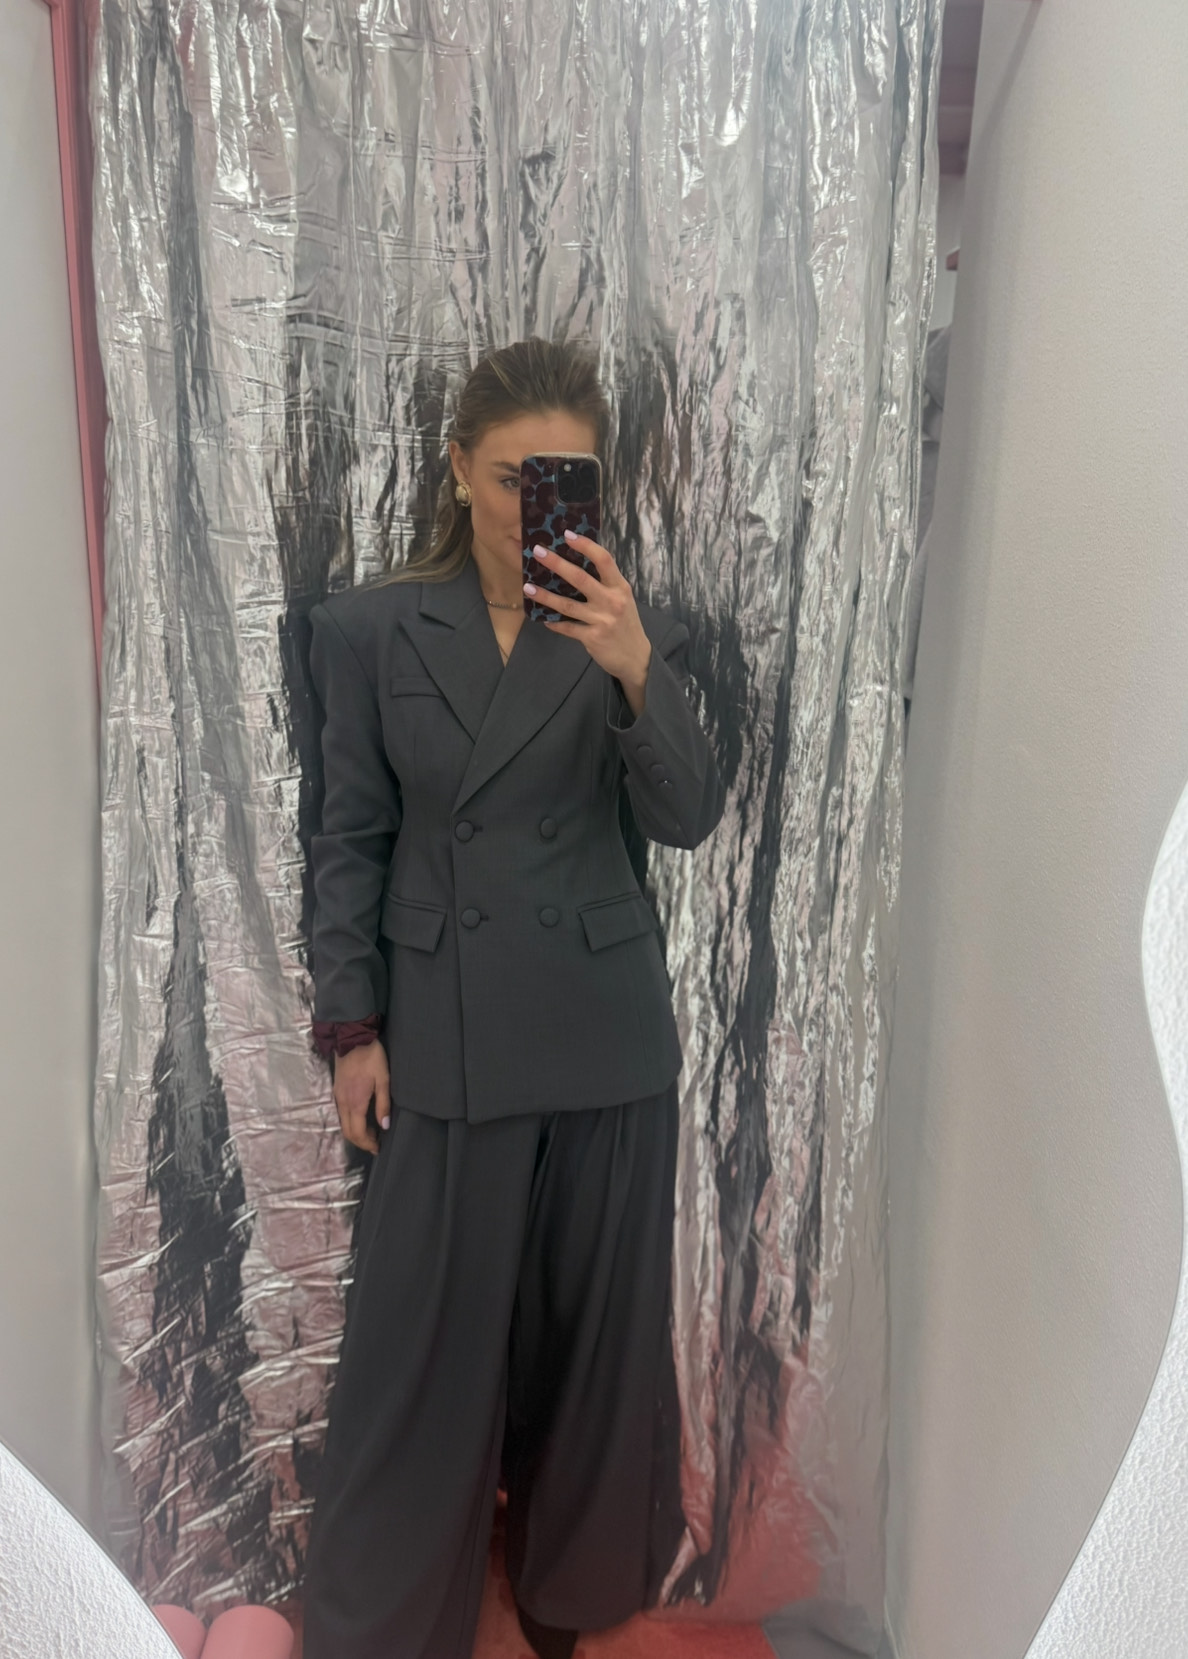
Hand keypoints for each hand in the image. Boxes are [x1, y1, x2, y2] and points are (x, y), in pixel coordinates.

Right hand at [333, 1041, 389, 1154]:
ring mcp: (338, 1097)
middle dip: (361, 1141)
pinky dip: (350, 1122)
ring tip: (371, 1132)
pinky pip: (341, 1114)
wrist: (352, 1038)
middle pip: (348, 1132)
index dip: (368, 1143)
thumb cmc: (371, 1057)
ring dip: (355, 1133)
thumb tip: (385, 1126)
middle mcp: (343, 1102)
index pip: (358, 1133)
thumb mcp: (383, 1079)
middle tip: (375, 1143)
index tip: (378, 1147)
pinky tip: (362, 1118)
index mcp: (356, 1102)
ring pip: (343, 1124)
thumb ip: (383, 1104)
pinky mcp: (337, 1091)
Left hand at [525, 532, 651, 702]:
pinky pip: (567, 627)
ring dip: (545, 596)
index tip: (567, 535)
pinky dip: (554, 623)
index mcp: (620, 587)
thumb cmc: (626, 624)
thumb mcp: (623, 600)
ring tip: (527, 587)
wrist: (635, 657)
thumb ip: (605, 584)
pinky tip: (542, 618)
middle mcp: (612, 601)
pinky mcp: (592, 638)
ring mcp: (602, 620)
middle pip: (580, 578)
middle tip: (538, 552)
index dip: (586, 545)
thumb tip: (577, 564)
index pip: (604, 560)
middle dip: (557, 564)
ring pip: (567, 605)